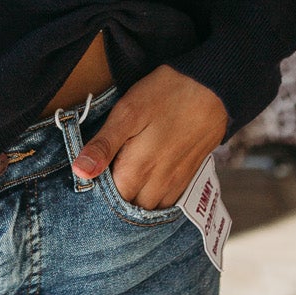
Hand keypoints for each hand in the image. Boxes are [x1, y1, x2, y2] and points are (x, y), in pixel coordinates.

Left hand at [71, 67, 227, 208]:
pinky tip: (148, 174)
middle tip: (108, 169)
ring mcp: (175, 184)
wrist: (214, 87)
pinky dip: (154, 195)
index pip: (107, 201)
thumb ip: (104, 145)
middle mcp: (157, 185)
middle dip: (115, 195)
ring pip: (149, 207)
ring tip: (127, 171)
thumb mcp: (127, 112)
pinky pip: (167, 201)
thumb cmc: (165, 95)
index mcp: (137, 170)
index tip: (92, 172)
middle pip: (128, 207)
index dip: (96, 189)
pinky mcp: (188, 178)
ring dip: (135, 197)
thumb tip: (81, 173)